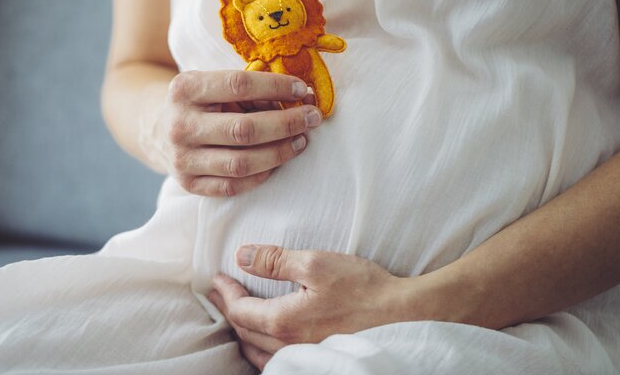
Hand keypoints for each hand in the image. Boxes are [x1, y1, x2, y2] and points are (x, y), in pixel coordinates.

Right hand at [141, 70, 321, 196]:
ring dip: (280, 152)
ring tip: (301, 141)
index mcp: (185, 88)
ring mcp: (182, 159)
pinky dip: (262, 174)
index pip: (239, 85)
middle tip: (313, 118)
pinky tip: (278, 160)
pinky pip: (234, 185)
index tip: (303, 88)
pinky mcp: (189, 184)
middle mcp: (180, 125)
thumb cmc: (202, 101)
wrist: (158, 129)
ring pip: (242, 163)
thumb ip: (250, 89)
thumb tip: (299, 97)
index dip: (276, 87)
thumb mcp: (215, 83)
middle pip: (244, 129)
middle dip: (286, 124)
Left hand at [208, 245, 408, 370]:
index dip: (224, 293)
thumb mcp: (317, 263)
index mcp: (283, 321)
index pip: (239, 310)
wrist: (403, 316)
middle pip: (244, 332)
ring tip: (234, 315)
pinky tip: (263, 341)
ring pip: (256, 352)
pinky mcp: (316, 361)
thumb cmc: (363, 288)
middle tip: (218, 292)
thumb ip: (275, 260)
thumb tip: (242, 256)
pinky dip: (259, 350)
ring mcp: (302, 358)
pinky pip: (274, 362)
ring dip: (240, 332)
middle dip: (227, 310)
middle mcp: (288, 346)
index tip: (216, 279)